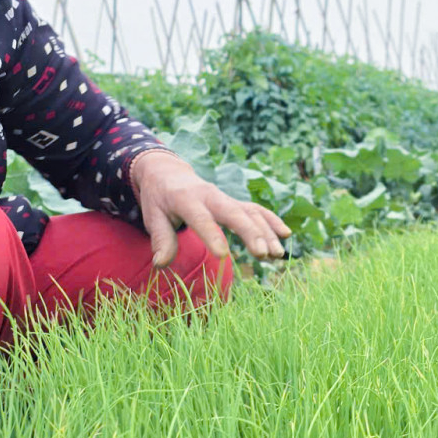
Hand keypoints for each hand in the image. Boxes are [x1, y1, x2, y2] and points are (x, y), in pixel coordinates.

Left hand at [129, 149, 290, 267]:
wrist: (169, 173)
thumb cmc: (159, 198)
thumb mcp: (152, 216)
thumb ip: (160, 239)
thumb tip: (161, 264)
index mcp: (186, 199)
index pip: (201, 218)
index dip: (212, 235)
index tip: (223, 255)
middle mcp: (210, 196)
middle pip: (234, 213)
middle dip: (251, 233)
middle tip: (263, 254)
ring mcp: (225, 198)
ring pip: (250, 212)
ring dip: (266, 232)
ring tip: (277, 255)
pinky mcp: (234, 203)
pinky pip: (256, 210)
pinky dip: (271, 221)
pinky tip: (285, 235)